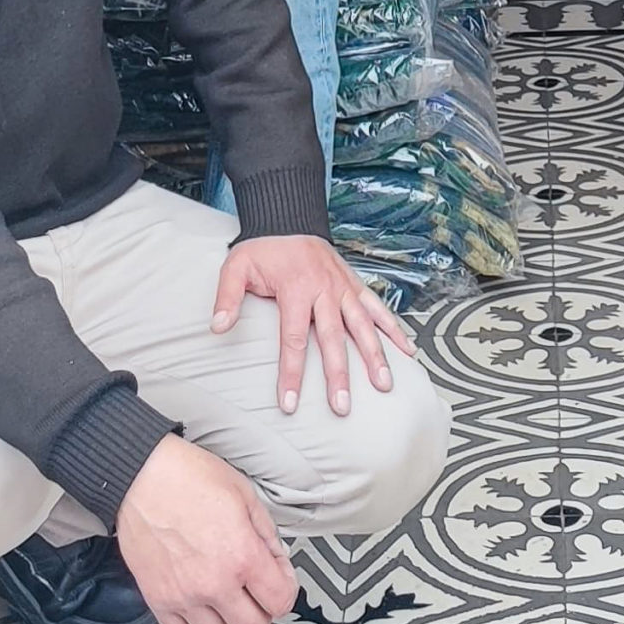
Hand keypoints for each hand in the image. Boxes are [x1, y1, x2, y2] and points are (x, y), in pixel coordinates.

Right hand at [115, 434, 295, 623]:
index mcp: (241, 555)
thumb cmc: (187, 478)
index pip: (281, 601)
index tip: (281, 583)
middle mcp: (213, 582)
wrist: (141, 476)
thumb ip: (266, 533)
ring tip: (229, 598)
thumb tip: (277, 559)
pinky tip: (203, 603)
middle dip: (262, 612)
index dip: (287, 591)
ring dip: (230, 620)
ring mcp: (184, 596)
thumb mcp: (244, 494)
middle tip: (258, 595)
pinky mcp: (158, 600)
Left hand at [213, 233, 416, 419]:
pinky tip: (407, 350)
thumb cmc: (262, 247)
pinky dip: (393, 328)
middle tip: (342, 407)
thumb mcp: (236, 267)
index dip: (291, 374)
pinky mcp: (354, 284)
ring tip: (384, 384)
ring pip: (363, 325)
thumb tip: (216, 328)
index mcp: (296, 289)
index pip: (293, 340)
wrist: (288, 216)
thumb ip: (227, 297)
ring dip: (375, 356)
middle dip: (338, 375)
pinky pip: (377, 307)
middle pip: (333, 339)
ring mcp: (343, 287)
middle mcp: (324, 290)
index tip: (290, 404)